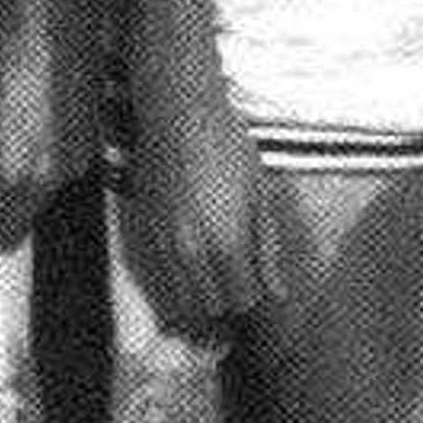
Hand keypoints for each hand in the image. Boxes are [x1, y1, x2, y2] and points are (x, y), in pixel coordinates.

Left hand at [0, 0, 101, 245]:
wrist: (50, 33)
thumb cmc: (4, 71)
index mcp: (9, 175)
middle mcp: (46, 179)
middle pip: (13, 228)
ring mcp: (72, 166)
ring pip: (37, 204)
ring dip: (17, 193)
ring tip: (2, 151)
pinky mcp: (89, 150)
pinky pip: (59, 180)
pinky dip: (41, 172)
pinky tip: (29, 139)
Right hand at [126, 55, 294, 327]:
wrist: (178, 115)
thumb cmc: (228, 146)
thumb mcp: (260, 193)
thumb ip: (267, 247)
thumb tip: (278, 292)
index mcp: (226, 242)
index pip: (240, 299)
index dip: (255, 294)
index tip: (261, 279)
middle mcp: (190, 252)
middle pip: (210, 307)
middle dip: (229, 298)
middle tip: (243, 273)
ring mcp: (163, 244)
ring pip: (182, 297)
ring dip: (203, 292)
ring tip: (221, 267)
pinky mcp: (145, 233)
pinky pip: (163, 275)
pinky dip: (182, 276)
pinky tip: (197, 252)